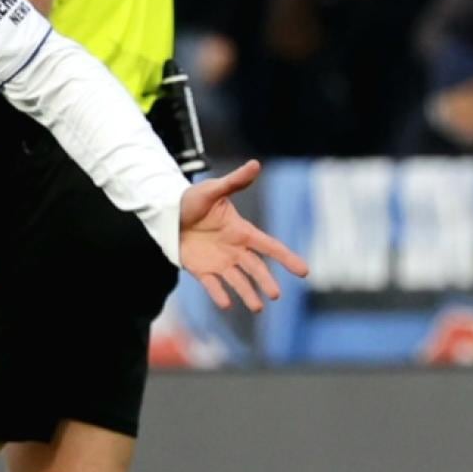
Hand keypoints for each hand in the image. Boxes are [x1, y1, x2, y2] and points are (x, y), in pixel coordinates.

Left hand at [174, 159, 305, 310]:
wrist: (168, 213)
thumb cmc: (192, 200)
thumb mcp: (213, 189)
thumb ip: (234, 182)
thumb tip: (255, 164)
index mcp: (241, 231)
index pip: (269, 246)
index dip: (286, 258)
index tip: (304, 271)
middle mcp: (234, 249)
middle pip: (255, 268)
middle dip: (266, 281)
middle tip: (275, 295)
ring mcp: (219, 262)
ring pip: (237, 281)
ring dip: (247, 294)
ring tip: (257, 308)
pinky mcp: (201, 270)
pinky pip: (212, 285)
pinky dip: (219, 295)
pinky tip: (226, 305)